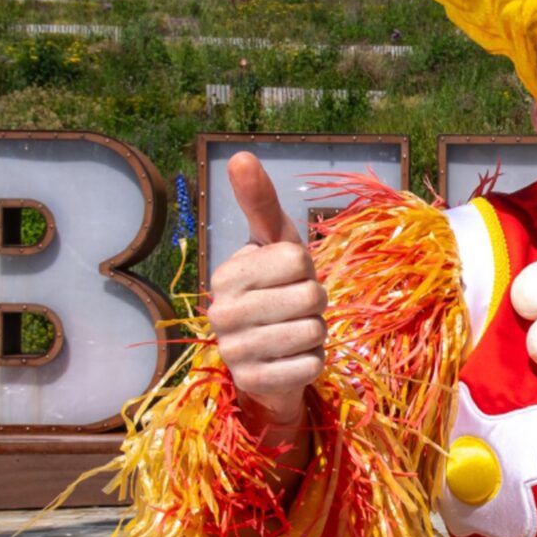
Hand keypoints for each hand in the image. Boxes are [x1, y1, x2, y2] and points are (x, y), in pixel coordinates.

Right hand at [209, 153, 326, 430]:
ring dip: (315, 334)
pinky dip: (313, 362)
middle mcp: (221, 311)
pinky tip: (292, 360)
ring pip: (313, 332)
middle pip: (310, 297)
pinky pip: (311, 365)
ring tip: (293, 333)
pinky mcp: (253, 382)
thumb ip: (259, 202)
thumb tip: (240, 154)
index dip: (307, 269)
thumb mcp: (273, 242)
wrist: (267, 359)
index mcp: (227, 273)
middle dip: (315, 303)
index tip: (289, 278)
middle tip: (295, 309)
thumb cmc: (276, 289)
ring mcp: (233, 350)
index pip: (298, 258)